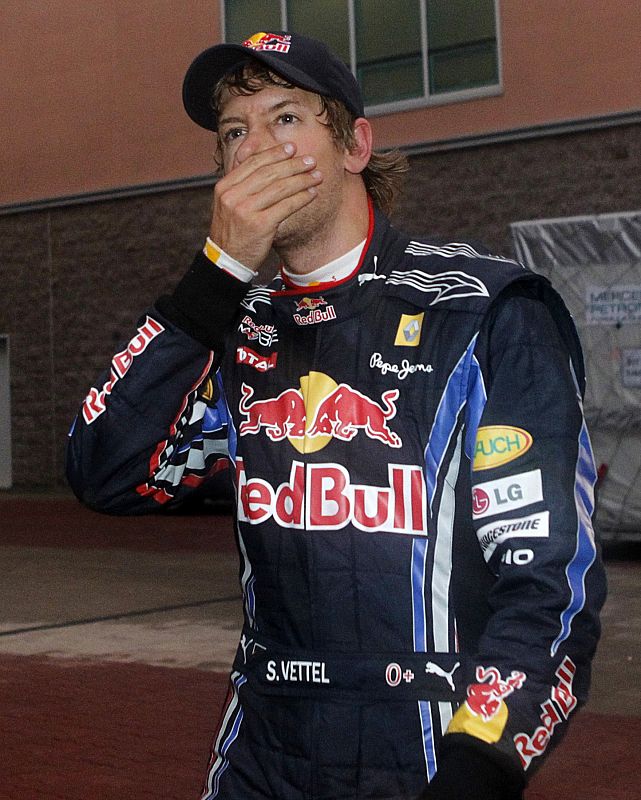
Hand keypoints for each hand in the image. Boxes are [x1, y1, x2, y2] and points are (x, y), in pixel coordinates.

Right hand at [210, 142, 321, 269]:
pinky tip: (312, 194)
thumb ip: (240, 183)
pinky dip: (301, 198)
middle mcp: (233, 196)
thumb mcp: (227, 204)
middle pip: (268, 173)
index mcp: (224, 187)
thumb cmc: (232, 232)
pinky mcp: (260, 225)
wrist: (227, 261)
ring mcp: (246, 210)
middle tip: (310, 160)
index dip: (274, 154)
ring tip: (316, 176)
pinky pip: (286, 206)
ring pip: (280, 188)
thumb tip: (258, 160)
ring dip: (302, 180)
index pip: (253, 163)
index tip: (291, 149)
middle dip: (293, 165)